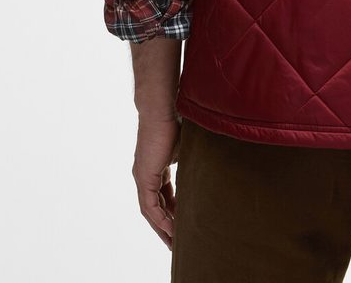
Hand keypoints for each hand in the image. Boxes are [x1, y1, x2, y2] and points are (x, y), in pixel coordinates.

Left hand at [132, 114, 180, 248]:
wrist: (163, 108)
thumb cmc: (176, 120)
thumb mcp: (186, 148)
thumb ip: (190, 161)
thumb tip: (208, 167)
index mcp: (155, 167)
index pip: (164, 196)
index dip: (173, 211)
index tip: (184, 223)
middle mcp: (145, 174)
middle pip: (155, 207)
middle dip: (166, 225)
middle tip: (176, 242)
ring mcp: (142, 176)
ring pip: (151, 210)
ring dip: (162, 227)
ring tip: (174, 242)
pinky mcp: (144, 176)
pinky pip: (150, 206)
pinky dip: (160, 218)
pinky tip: (171, 228)